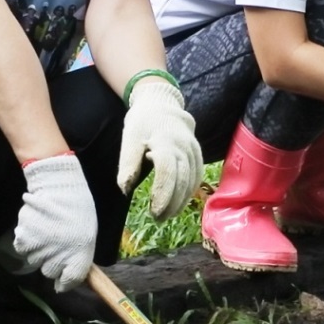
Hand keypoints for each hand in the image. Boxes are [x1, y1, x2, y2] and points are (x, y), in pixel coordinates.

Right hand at [11, 152, 98, 289]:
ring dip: (38, 251)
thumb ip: (79, 257)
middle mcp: (61, 255)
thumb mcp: (87, 234)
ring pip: (34, 261)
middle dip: (51, 262)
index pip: (71, 280)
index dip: (65, 282)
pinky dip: (26, 242)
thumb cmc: (77, 208)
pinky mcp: (25, 239)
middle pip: (49, 272)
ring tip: (44, 233)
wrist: (60, 187)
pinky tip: (34, 230)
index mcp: (81, 254)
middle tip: (54, 245)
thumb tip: (65, 278)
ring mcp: (41, 248)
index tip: (62, 281)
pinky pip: (22, 250)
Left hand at [117, 74, 201, 219]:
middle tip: (158, 219)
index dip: (163, 194)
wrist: (162, 104)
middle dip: (172, 203)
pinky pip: (197, 177)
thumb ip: (128, 165)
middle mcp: (184, 146)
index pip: (168, 172)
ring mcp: (194, 150)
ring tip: (167, 215)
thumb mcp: (129, 139)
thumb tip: (125, 190)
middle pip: (182, 180)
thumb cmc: (142, 123)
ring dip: (181, 201)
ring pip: (192, 181)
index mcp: (166, 141)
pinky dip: (189, 192)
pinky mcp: (198, 154)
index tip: (154, 211)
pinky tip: (179, 203)